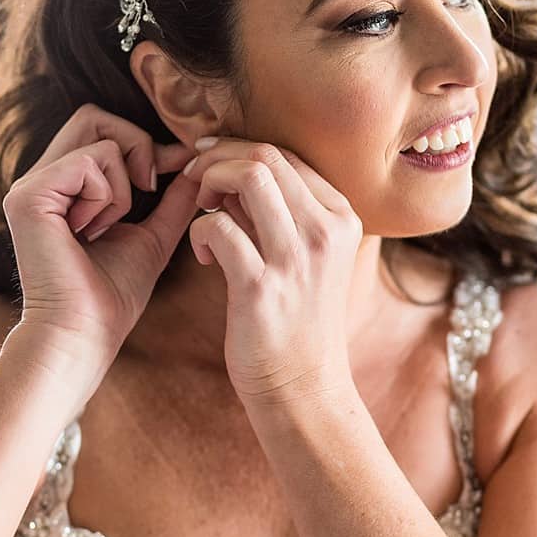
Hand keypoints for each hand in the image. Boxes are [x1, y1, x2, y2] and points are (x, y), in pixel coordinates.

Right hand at [0, 104, 199, 403]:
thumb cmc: (114, 296)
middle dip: (138, 147)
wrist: (86, 333)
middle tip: (151, 187)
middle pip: (95, 117)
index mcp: (66, 185)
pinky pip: (89, 163)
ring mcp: (32, 183)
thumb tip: (195, 165)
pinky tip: (94, 232)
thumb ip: (171, 200)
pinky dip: (109, 197)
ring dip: (125, 185)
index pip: (104, 130)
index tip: (179, 166)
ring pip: (99, 139)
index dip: (146, 144)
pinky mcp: (30, 194)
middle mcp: (43, 177)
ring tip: (110, 226)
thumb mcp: (153, 237)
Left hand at [182, 138, 361, 404]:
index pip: (286, 154)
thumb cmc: (298, 321)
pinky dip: (199, 231)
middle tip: (194, 179)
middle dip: (218, 157)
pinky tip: (202, 255)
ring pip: (248, 176)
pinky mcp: (262, 287)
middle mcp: (326, 233)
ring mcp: (297, 260)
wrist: (303, 388)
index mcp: (341, 219)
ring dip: (209, 181)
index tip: (211, 161)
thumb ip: (279, 213)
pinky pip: (217, 227)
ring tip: (200, 207)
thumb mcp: (307, 258)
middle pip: (266, 156)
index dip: (239, 147)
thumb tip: (233, 172)